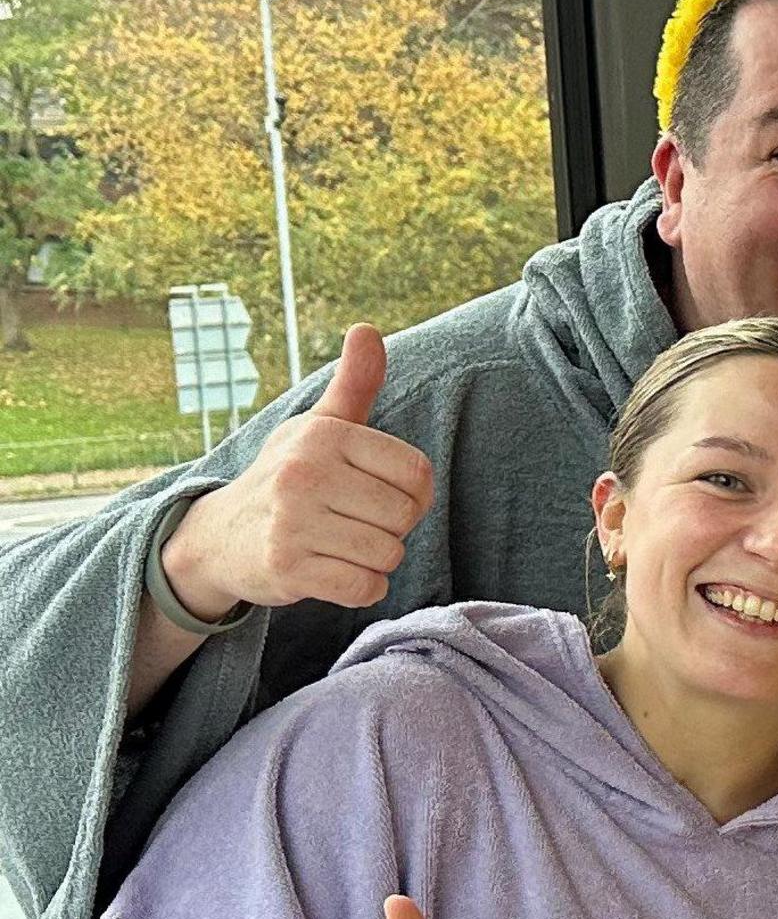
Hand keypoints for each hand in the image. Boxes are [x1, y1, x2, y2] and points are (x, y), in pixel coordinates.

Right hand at [161, 325, 432, 621]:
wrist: (218, 537)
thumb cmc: (289, 476)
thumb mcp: (319, 426)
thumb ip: (354, 384)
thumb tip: (367, 330)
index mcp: (325, 436)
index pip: (418, 475)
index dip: (412, 495)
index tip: (379, 494)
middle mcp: (304, 474)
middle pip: (405, 517)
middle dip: (391, 529)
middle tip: (353, 523)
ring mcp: (291, 522)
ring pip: (388, 554)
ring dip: (375, 560)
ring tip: (340, 545)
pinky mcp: (285, 568)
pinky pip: (365, 589)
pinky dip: (362, 588)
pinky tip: (333, 571)